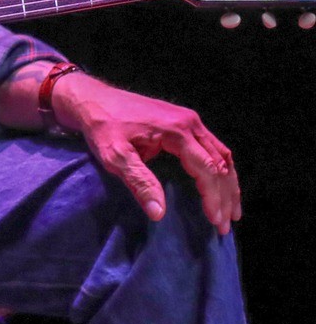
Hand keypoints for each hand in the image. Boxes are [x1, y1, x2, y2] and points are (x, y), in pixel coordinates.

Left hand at [54, 74, 240, 235]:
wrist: (91, 99)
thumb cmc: (102, 127)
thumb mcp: (114, 156)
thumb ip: (139, 182)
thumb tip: (159, 213)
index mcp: (177, 131)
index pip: (207, 169)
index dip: (213, 197)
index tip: (215, 222)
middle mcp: (190, 123)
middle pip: (220, 163)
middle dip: (226, 195)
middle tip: (226, 224)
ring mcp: (189, 120)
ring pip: (221, 155)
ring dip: (228, 183)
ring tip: (232, 211)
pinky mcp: (184, 121)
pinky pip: (212, 147)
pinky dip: (221, 169)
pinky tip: (221, 186)